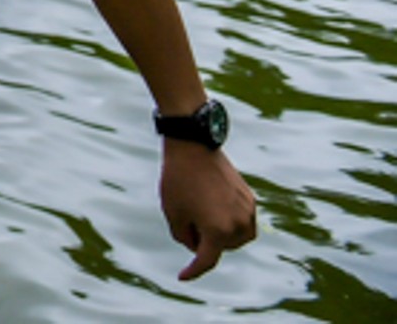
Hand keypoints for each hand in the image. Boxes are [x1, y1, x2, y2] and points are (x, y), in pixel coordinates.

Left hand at [160, 140, 257, 279]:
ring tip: (200, 213)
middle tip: (186, 221)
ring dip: (221, 235)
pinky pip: (242, 221)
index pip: (206, 260)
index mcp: (218, 231)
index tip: (182, 276)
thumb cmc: (178, 180)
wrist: (193, 146)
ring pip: (236, 238)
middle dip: (204, 242)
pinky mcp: (250, 199)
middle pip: (222, 248)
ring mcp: (248, 212)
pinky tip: (212, 206)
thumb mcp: (173, 213)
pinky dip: (229, 221)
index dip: (193, 271)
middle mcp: (239, 225)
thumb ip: (185, 238)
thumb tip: (198, 247)